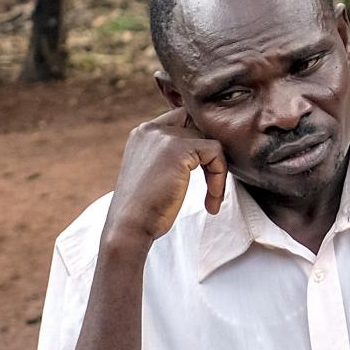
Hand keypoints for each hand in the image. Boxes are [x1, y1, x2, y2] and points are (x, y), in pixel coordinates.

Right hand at [104, 109, 228, 248]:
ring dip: (218, 173)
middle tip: (213, 187)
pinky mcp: (178, 148)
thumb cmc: (146, 211)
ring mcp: (163, 136)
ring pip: (210, 142)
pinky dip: (220, 177)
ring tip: (213, 199)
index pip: (183, 121)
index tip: (206, 174)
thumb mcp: (157, 175)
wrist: (129, 228)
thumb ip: (174, 158)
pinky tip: (211, 201)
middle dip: (212, 156)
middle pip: (199, 127)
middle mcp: (150, 129)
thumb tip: (208, 152)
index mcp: (143, 134)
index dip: (201, 145)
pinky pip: (215, 153)